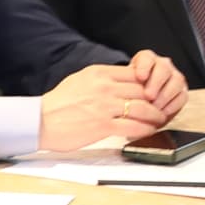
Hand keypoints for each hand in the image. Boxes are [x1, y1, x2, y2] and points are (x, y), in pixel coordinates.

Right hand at [39, 62, 181, 151]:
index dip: (149, 83)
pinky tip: (148, 131)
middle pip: (142, 90)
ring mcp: (105, 106)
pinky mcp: (103, 125)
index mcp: (99, 73)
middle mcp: (105, 87)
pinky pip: (133, 126)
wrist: (41, 121)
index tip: (155, 91)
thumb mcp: (81, 79)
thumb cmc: (59, 103)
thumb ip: (102, 78)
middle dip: (156, 100)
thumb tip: (121, 80)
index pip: (134, 74)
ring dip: (155, 116)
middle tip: (163, 107)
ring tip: (159, 120)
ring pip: (142, 108)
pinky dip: (145, 129)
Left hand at [121, 49, 189, 123]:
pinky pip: (182, 96)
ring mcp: (174, 77)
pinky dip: (173, 105)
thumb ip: (124, 86)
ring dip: (165, 95)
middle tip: (148, 96)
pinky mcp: (182, 92)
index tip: (140, 77)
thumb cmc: (129, 95)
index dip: (144, 67)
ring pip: (176, 81)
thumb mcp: (123, 88)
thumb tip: (124, 91)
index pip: (147, 57)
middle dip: (156, 83)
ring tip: (154, 108)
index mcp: (146, 60)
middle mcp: (162, 65)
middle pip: (164, 68)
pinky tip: (163, 113)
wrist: (138, 106)